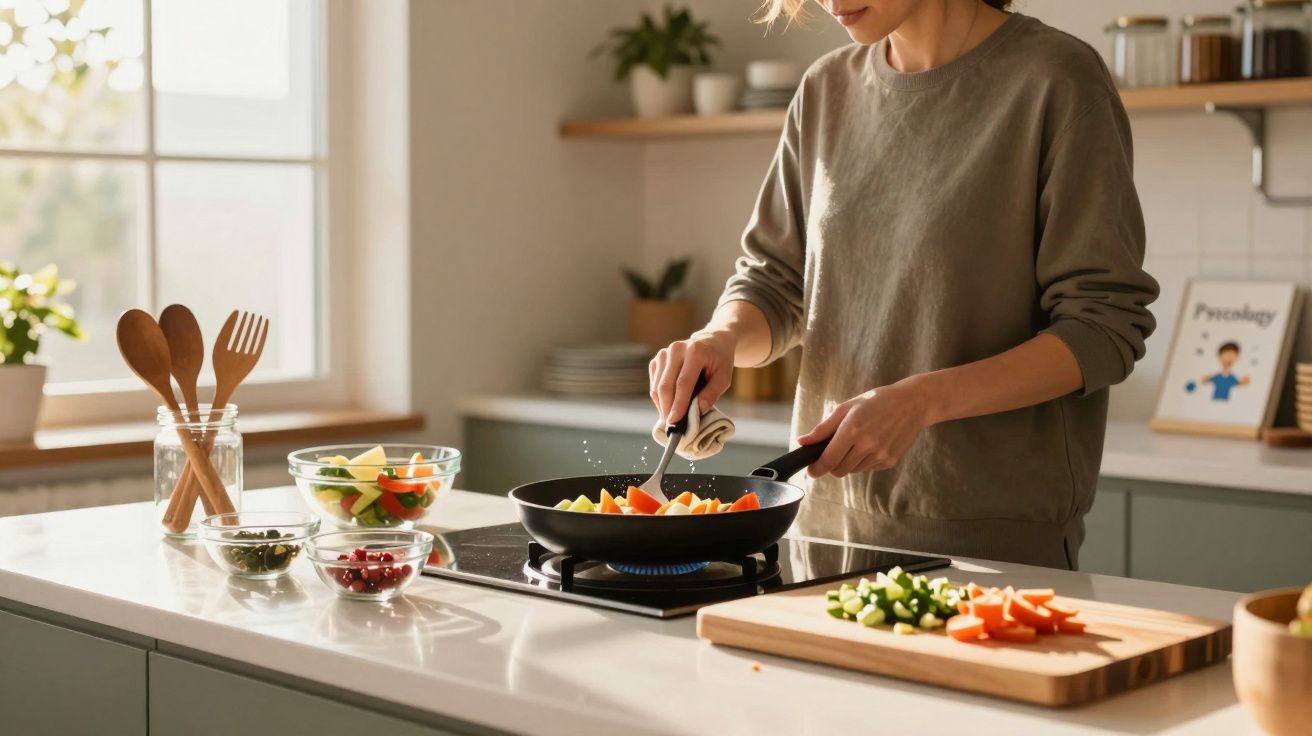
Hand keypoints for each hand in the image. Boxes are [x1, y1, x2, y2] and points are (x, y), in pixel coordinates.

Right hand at [650, 329, 736, 425]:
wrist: (712, 341)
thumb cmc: (719, 361)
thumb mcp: (724, 377)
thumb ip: (712, 393)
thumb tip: (697, 410)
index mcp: (695, 351)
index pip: (683, 383)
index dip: (678, 404)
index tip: (675, 422)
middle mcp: (676, 349)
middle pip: (666, 385)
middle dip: (667, 408)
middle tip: (671, 427)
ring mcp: (664, 353)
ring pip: (657, 386)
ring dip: (662, 406)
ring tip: (671, 419)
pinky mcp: (657, 359)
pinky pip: (654, 384)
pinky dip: (660, 399)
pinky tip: (669, 405)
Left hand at [797, 380, 932, 478]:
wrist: (912, 403)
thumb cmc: (876, 401)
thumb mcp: (847, 408)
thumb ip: (823, 428)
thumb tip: (802, 442)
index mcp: (852, 429)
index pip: (828, 460)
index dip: (816, 469)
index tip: (811, 471)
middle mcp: (867, 445)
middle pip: (839, 470)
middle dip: (831, 466)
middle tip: (832, 453)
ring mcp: (880, 455)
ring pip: (852, 471)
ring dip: (847, 463)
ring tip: (856, 443)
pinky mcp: (890, 461)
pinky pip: (867, 468)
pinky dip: (862, 461)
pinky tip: (870, 444)